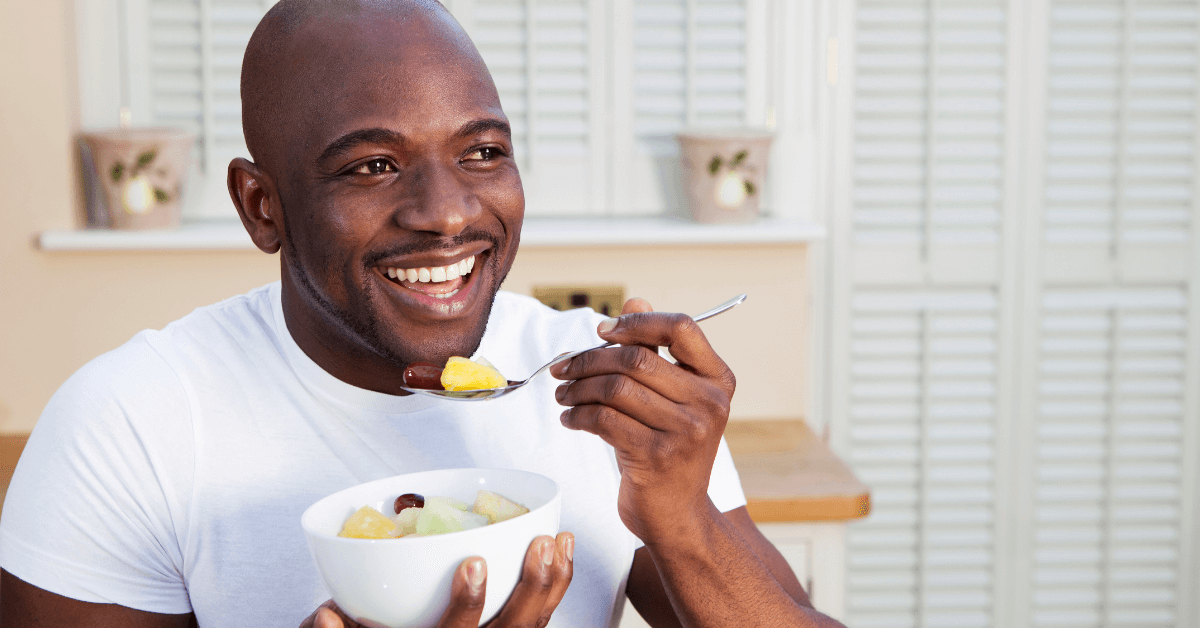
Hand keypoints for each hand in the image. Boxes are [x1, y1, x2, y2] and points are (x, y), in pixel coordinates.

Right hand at [301, 532, 573, 627]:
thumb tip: (324, 615)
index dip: (468, 605)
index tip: (474, 563)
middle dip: (531, 589)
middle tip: (539, 546)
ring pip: (533, 626)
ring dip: (552, 584)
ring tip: (558, 543)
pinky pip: (539, 618)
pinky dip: (555, 586)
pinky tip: (563, 552)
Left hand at [550, 298, 735, 542]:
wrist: (678, 516)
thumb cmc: (671, 452)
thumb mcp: (673, 399)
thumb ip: (657, 350)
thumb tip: (634, 300)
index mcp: (718, 380)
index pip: (682, 328)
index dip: (638, 322)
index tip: (603, 330)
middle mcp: (709, 403)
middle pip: (637, 358)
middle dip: (589, 359)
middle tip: (563, 369)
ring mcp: (686, 431)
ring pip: (615, 388)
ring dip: (578, 388)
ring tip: (563, 395)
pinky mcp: (657, 457)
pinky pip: (604, 420)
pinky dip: (578, 415)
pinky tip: (570, 419)